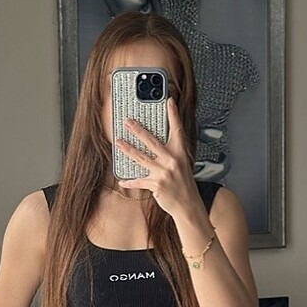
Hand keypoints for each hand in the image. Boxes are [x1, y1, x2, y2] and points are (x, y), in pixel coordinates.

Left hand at [115, 99, 200, 218]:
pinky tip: (122, 180)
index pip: (177, 129)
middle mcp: (172, 161)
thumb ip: (171, 152)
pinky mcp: (157, 185)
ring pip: (142, 158)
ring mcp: (164, 173)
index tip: (168, 101)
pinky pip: (140, 181)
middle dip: (138, 130)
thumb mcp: (182, 164)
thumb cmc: (184, 184)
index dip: (173, 114)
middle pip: (152, 142)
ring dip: (128, 150)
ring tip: (118, 143)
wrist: (188, 205)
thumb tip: (155, 141)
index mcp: (180, 153)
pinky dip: (130, 181)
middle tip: (128, 122)